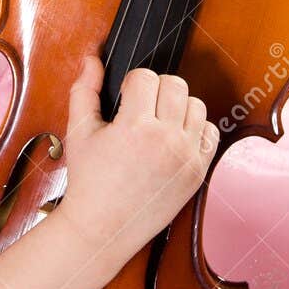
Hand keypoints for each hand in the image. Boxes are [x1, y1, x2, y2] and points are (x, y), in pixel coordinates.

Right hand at [53, 54, 217, 258]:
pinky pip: (210, 133)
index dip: (132, 83)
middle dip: (156, 90)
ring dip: (177, 107)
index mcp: (135, 128)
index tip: (124, 98)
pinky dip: (195, 130)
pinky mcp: (198, 172)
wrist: (103, 228)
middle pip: (176, 85)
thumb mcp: (79, 132)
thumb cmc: (88, 182)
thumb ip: (84, 90)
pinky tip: (174, 138)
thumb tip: (92, 59)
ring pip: (197, 105)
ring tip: (158, 122)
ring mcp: (187, 157)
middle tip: (141, 108)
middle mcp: (167, 140)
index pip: (146, 77)